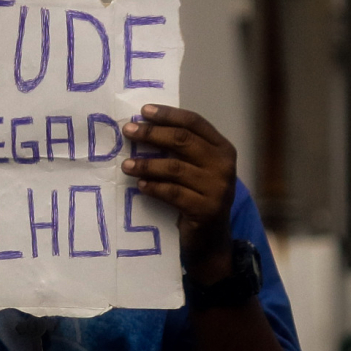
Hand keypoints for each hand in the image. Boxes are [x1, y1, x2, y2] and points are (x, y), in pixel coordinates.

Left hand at [120, 104, 235, 280]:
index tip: (143, 111)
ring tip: (126, 165)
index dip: (168, 114)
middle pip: (183, 141)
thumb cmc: (197, 196)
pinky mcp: (206, 209)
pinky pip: (172, 193)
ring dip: (146, 164)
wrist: (210, 239)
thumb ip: (180, 149)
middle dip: (152, 134)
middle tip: (127, 132)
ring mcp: (218, 188)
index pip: (195, 122)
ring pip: (174, 167)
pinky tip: (140, 185)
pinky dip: (153, 187)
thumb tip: (142, 125)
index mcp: (223, 149)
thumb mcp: (196, 169)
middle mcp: (224, 165)